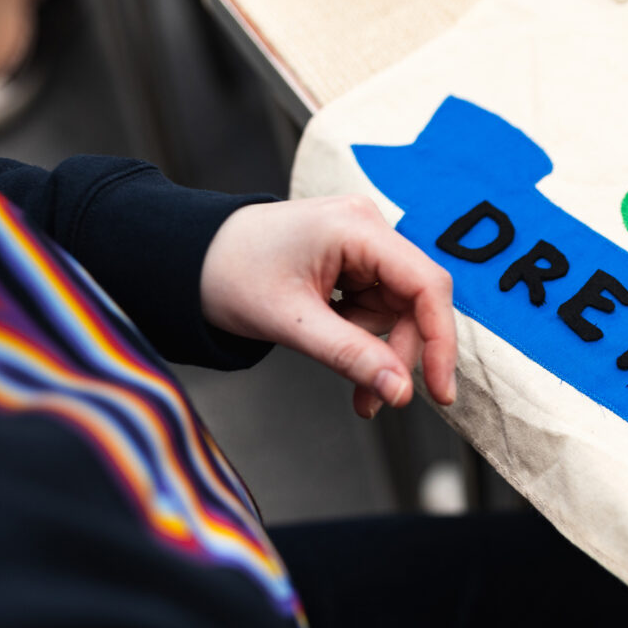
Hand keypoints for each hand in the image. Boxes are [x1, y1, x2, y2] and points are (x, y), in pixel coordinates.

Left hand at [200, 196, 456, 417]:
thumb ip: (350, 355)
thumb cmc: (226, 273)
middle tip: (372, 399)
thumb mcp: (289, 322)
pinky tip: (335, 344)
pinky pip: (378, 308)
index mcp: (357, 227)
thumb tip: (402, 391)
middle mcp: (369, 228)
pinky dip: (363, 339)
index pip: (427, 285)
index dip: (440, 341)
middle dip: (396, 355)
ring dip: (377, 351)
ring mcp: (364, 244)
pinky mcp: (356, 261)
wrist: (187, 257)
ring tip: (341, 371)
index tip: (440, 391)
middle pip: (416, 303)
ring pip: (398, 313)